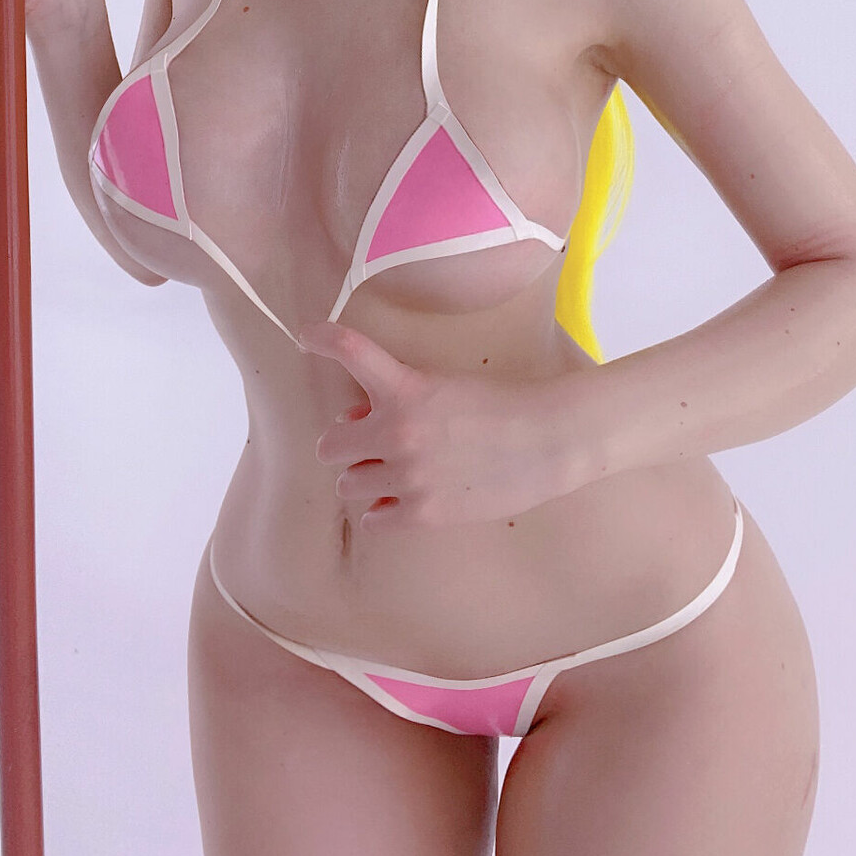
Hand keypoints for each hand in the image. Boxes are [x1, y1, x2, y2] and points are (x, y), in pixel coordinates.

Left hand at [298, 320, 576, 531]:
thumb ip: (398, 400)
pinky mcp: (423, 513)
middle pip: (329, 446)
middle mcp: (397, 432)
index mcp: (405, 389)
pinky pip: (373, 521)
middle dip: (346, 445)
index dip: (322, 338)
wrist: (548, 440)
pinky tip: (405, 500)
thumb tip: (357, 419)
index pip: (350, 350)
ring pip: (348, 486)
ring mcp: (407, 476)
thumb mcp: (447, 387)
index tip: (307, 335)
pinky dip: (383, 512)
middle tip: (370, 444)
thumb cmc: (503, 405)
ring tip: (397, 473)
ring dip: (367, 478)